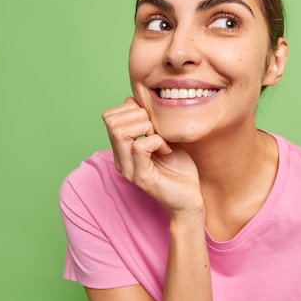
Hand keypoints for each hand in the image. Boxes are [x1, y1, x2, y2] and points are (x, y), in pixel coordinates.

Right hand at [102, 97, 203, 216]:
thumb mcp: (163, 137)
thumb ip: (147, 122)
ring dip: (146, 128)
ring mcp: (129, 169)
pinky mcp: (142, 177)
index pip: (109, 116)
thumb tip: (130, 101)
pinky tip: (166, 149)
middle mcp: (120, 159)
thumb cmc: (179, 169)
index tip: (152, 122)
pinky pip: (140, 147)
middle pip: (112, 121)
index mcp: (122, 150)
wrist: (190, 199)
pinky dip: (156, 141)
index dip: (131, 111)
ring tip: (161, 139)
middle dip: (139, 116)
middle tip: (157, 130)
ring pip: (121, 132)